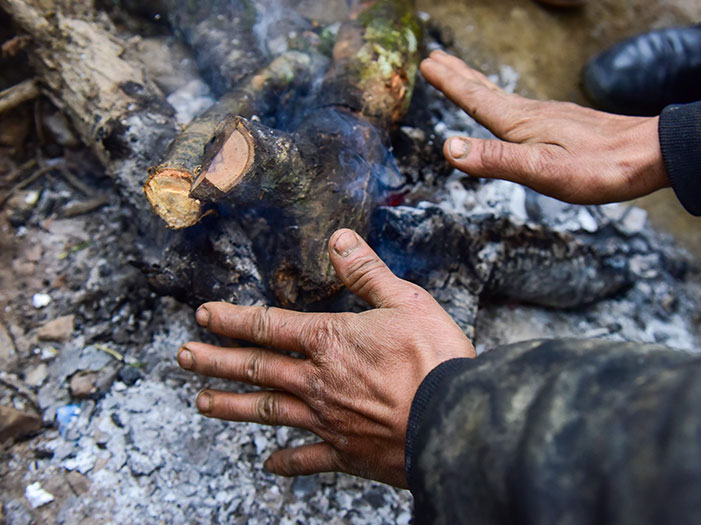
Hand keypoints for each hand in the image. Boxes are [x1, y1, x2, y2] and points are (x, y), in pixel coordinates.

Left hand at [176, 229, 475, 487]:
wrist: (454, 422)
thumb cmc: (434, 359)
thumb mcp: (406, 301)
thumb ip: (366, 272)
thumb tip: (337, 240)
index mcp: (329, 341)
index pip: (269, 326)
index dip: (233, 318)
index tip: (204, 315)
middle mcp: (317, 381)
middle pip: (255, 368)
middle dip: (215, 359)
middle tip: (181, 356)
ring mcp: (327, 420)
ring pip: (266, 410)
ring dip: (230, 404)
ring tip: (200, 401)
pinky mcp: (346, 452)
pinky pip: (306, 458)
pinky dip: (285, 461)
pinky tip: (267, 463)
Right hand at [420, 50, 669, 203]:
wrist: (650, 155)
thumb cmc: (598, 167)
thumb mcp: (541, 170)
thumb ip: (495, 159)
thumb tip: (448, 148)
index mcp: (521, 124)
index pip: (476, 98)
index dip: (450, 83)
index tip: (426, 63)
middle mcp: (532, 115)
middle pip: (487, 90)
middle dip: (458, 75)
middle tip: (436, 58)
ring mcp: (550, 118)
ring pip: (504, 97)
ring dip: (478, 84)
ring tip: (464, 78)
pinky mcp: (564, 126)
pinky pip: (522, 108)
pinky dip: (503, 101)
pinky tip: (512, 111)